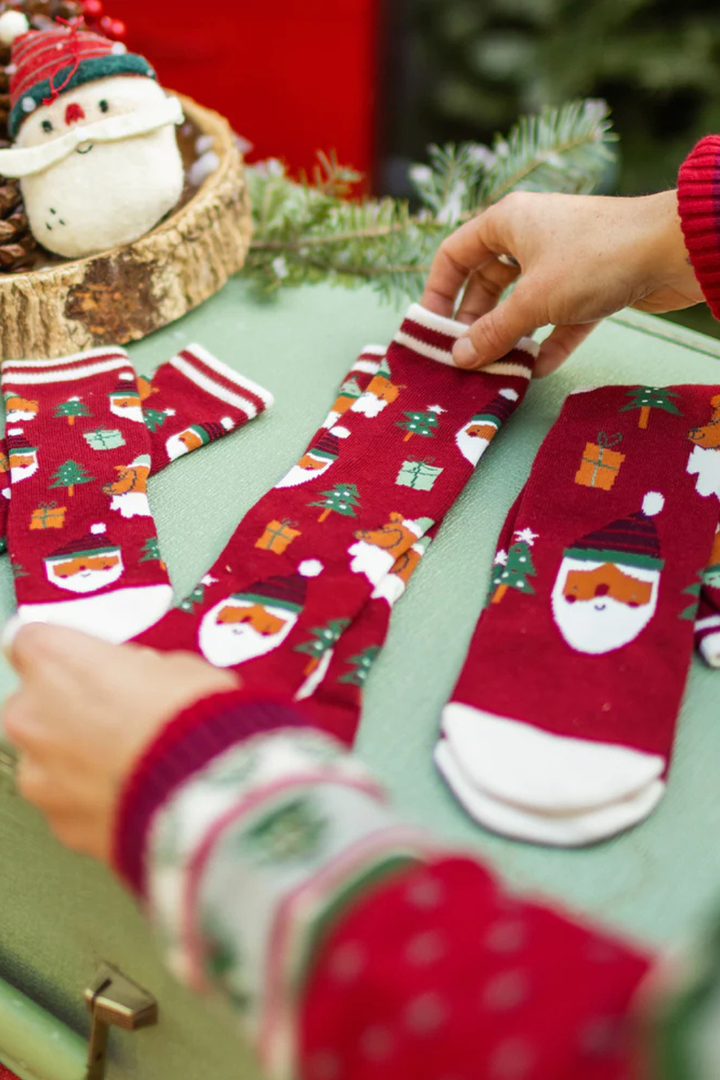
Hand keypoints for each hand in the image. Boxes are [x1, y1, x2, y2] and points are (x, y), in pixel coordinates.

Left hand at [2, 624, 238, 862]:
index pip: (30, 642)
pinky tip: (133, 793)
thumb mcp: (177, 666)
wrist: (206, 791)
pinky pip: (69, 802)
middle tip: (120, 717)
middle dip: (69, 710)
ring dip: (78, 758)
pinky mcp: (57, 821)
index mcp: (53, 660)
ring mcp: (38, 773)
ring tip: (132, 763)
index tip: (88, 664)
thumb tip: (143, 678)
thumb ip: (139, 669)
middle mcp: (31, 714)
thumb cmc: (193, 721)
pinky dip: (93, 799)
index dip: (66, 655)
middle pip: (34, 704)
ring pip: (48, 759)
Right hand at [422, 189, 703, 376]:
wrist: (673, 249)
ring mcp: (562, 261)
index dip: (437, 292)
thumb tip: (459, 358)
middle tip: (465, 358)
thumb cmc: (594, 260)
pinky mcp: (592, 284)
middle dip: (475, 323)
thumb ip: (493, 332)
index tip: (431, 329)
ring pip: (523, 302)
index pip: (454, 255)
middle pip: (486, 283)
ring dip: (510, 336)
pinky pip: (558, 317)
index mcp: (507, 222)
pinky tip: (537, 370)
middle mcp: (531, 236)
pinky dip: (547, 341)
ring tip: (497, 369)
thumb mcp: (533, 300)